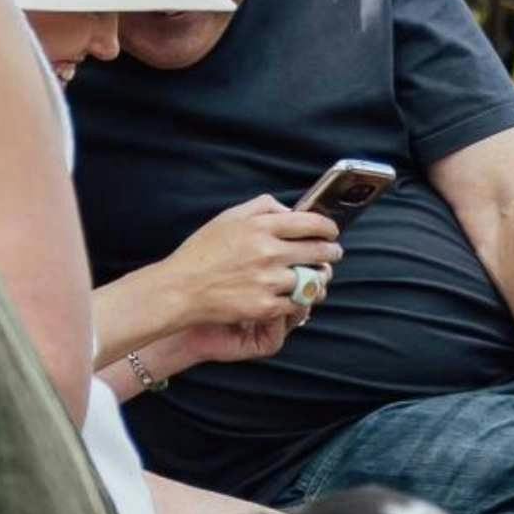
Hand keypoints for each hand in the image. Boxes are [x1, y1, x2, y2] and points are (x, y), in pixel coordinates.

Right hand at [112, 194, 336, 363]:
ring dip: (318, 278)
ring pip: (313, 279)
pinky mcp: (266, 306)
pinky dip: (300, 300)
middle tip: (333, 254)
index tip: (331, 232)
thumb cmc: (201, 253)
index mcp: (260, 227)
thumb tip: (290, 210)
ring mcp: (269, 280)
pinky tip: (297, 297)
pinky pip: (298, 303)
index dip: (328, 228)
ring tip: (316, 278)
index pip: (311, 223)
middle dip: (331, 253)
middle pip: (319, 251)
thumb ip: (262, 207)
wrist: (180, 289)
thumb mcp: (227, 218)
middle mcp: (268, 252)